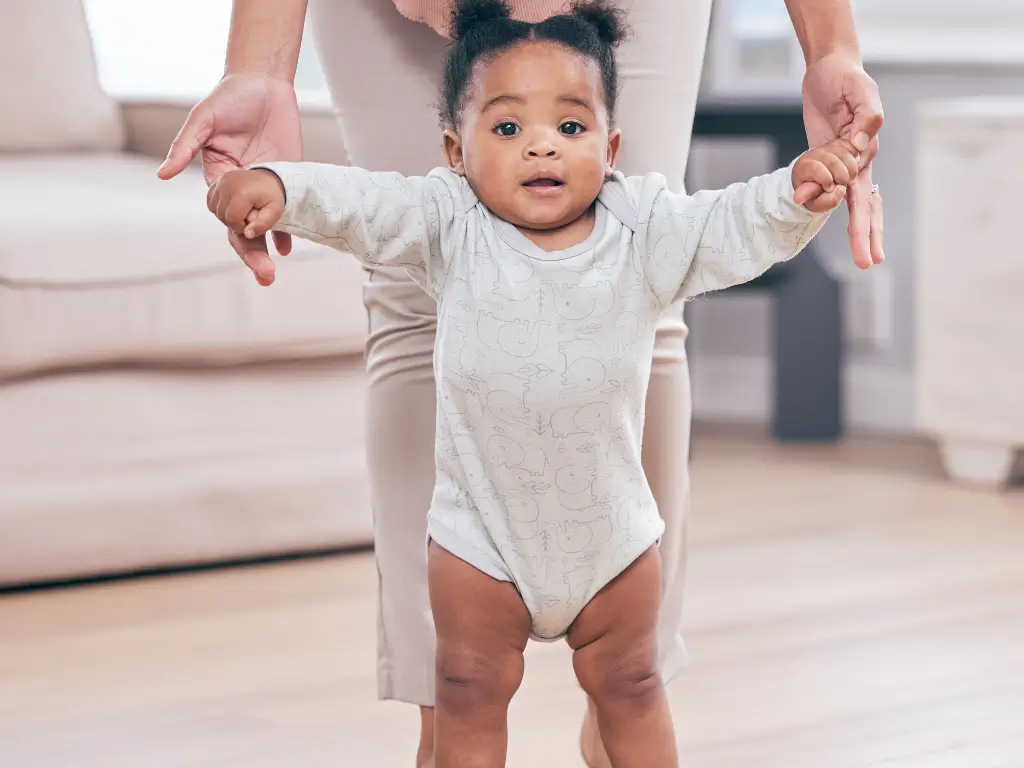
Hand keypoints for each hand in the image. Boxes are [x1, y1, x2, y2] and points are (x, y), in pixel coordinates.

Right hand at [156, 73, 301, 285]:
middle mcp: (242, 187)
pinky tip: (289, 248)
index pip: (223, 213)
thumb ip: (186, 146)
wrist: (265, 82)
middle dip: (250, 252)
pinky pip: (288, 210)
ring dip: (268, 248)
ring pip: (265, 224)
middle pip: (244, 227)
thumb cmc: (230, 97)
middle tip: (263, 275)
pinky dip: (288, 230)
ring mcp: (266, 186)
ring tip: (271, 273)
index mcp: (219, 177)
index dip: (232, 225)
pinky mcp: (288, 179)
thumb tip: (162, 175)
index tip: (243, 232)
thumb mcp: (205, 119)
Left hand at [792, 138, 860, 212]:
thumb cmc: (815, 194)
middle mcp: (814, 154)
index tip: (830, 188)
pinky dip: (856, 161)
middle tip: (842, 185)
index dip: (826, 180)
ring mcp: (827, 148)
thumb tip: (841, 190)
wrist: (815, 182)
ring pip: (844, 154)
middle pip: (833, 162)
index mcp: (803, 168)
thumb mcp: (817, 204)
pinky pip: (852, 149)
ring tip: (849, 180)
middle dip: (842, 177)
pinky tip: (852, 170)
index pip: (816, 169)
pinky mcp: (839, 145)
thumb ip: (827, 201)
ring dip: (852, 170)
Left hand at [802, 53, 884, 268]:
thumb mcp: (861, 92)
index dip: (858, 213)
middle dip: (867, 235)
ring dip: (857, 230)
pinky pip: (823, 185)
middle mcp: (857, 163)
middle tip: (870, 263)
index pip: (864, 191)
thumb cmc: (847, 80)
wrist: (830, 71)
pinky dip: (818, 200)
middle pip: (865, 206)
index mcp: (866, 151)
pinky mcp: (824, 159)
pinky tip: (823, 217)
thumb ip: (865, 118)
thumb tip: (856, 146)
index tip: (848, 226)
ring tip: (864, 258)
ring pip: (851, 203)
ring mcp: (842, 164)